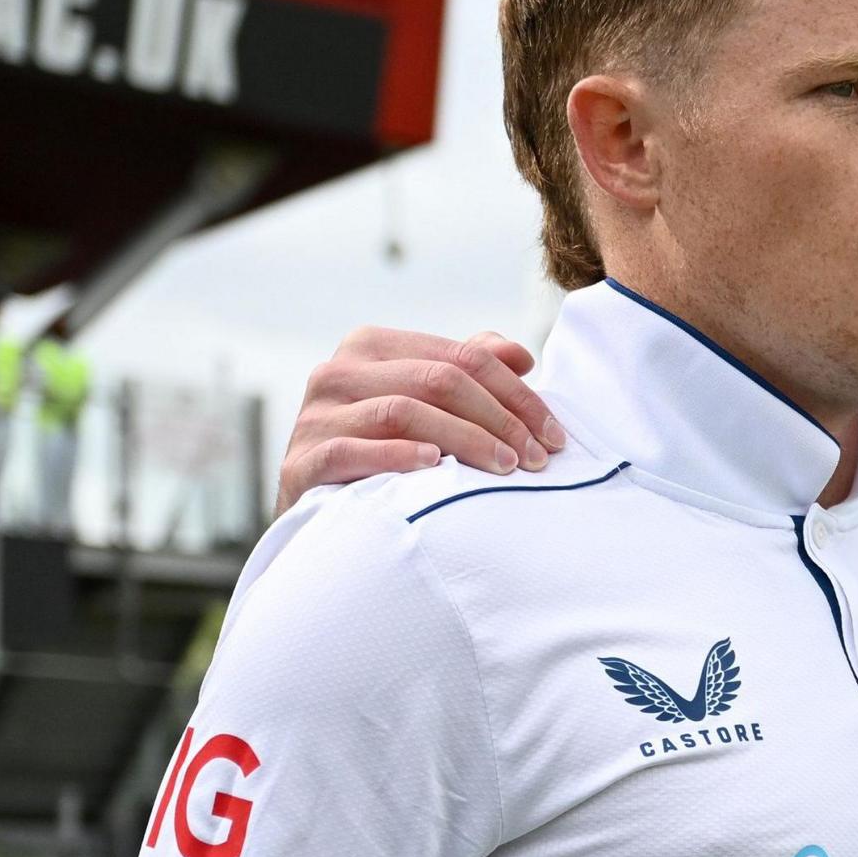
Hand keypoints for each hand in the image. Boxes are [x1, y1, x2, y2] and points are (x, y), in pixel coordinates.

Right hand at [278, 328, 563, 508]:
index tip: (555, 434)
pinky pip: (353, 451)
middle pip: (439, 380)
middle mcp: (338, 372)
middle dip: (500, 419)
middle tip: (538, 458)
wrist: (322, 510)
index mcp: (370, 346)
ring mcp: (315, 416)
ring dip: (465, 439)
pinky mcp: (302, 461)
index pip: (463, 358)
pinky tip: (435, 466)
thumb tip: (520, 354)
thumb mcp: (428, 404)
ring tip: (506, 467)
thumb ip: (467, 372)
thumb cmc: (387, 451)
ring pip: (403, 411)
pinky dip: (398, 456)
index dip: (518, 394)